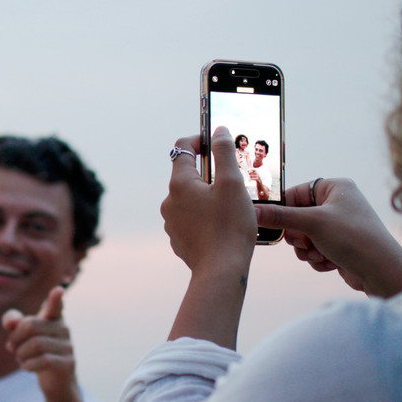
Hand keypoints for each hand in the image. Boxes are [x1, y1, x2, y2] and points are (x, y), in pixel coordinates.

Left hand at [1, 286, 77, 397]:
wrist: (54, 381)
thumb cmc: (35, 353)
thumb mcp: (21, 336)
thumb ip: (13, 322)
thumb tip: (11, 323)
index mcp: (53, 318)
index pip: (55, 306)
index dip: (55, 299)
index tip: (58, 290)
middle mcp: (63, 329)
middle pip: (31, 325)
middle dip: (15, 338)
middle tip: (11, 348)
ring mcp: (68, 346)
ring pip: (35, 344)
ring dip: (20, 353)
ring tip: (19, 358)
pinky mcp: (68, 363)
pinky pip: (44, 360)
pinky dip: (28, 365)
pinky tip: (26, 366)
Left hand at [162, 127, 256, 275]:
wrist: (221, 271)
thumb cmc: (230, 226)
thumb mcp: (232, 183)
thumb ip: (224, 152)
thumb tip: (218, 130)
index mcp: (179, 184)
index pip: (182, 148)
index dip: (200, 140)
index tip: (216, 142)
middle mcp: (169, 202)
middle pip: (187, 176)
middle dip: (207, 173)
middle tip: (232, 179)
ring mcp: (172, 223)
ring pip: (189, 200)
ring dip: (206, 197)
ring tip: (230, 206)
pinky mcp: (179, 240)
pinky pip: (191, 220)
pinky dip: (204, 217)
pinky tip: (222, 225)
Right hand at [256, 177, 401, 297]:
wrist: (381, 270)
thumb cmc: (353, 237)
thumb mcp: (311, 224)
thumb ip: (280, 217)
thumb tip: (251, 211)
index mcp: (335, 187)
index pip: (296, 193)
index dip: (284, 211)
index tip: (275, 225)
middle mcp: (338, 204)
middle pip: (298, 218)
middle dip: (299, 236)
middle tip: (305, 242)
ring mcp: (340, 226)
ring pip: (305, 238)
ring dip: (308, 250)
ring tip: (321, 254)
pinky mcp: (341, 246)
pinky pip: (316, 251)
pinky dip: (318, 259)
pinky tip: (331, 263)